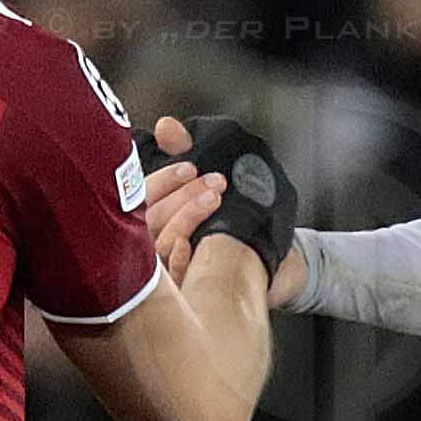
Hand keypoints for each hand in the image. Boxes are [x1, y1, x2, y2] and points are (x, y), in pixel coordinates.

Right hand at [147, 119, 306, 303]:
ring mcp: (166, 273)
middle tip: (217, 182)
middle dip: (182, 197)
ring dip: (185, 218)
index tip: (191, 167)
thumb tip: (165, 125)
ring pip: (160, 246)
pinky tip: (192, 245)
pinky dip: (178, 260)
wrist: (276, 261)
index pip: (144, 197)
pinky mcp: (185, 296)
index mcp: (154, 216)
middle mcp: (153, 245)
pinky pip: (171, 281)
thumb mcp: (211, 180)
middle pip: (150, 221)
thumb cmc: (237, 217)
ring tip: (217, 200)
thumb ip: (185, 151)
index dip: (164, 180)